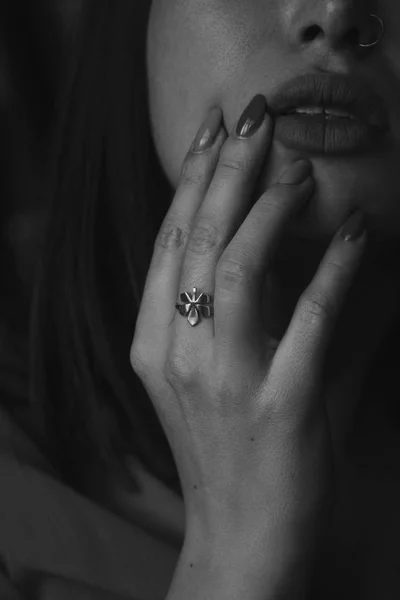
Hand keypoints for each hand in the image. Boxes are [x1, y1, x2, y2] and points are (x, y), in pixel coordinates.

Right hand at [130, 102, 366, 551]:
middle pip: (196, 237)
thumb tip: (265, 242)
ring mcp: (224, 378)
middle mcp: (176, 351)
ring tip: (301, 172)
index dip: (191, 179)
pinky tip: (358, 234)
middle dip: (227, 168)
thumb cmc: (222, 452)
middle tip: (256, 117)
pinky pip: (310, 316)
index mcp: (152, 341)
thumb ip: (224, 312)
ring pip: (238, 265)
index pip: (167, 240)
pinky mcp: (281, 402)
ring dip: (272, 208)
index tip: (214, 131)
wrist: (240, 536)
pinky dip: (336, 267)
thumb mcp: (197, 378)